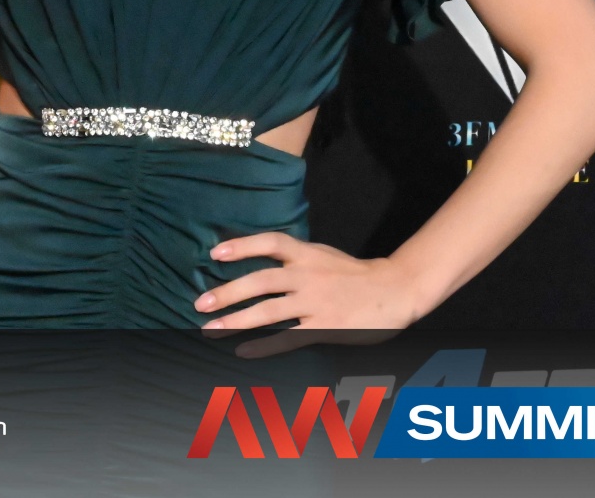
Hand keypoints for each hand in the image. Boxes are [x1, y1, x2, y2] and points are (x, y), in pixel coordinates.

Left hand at [194, 233, 426, 357]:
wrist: (394, 290)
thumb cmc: (354, 273)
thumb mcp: (323, 254)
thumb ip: (294, 255)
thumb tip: (260, 255)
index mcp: (306, 253)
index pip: (269, 242)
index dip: (241, 246)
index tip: (214, 252)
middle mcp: (307, 275)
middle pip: (260, 280)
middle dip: (228, 291)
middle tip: (200, 301)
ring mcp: (315, 303)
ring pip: (269, 311)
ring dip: (236, 320)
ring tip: (210, 327)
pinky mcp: (324, 327)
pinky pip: (288, 338)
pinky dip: (264, 346)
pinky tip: (242, 351)